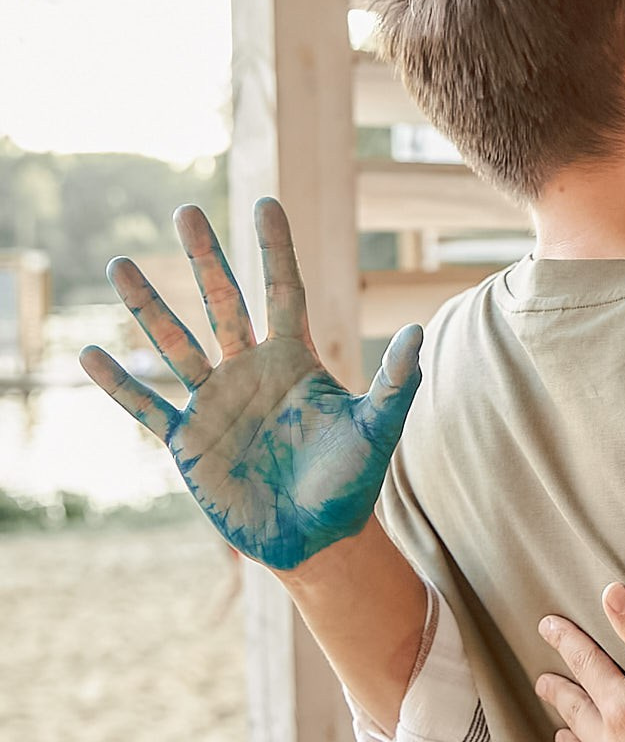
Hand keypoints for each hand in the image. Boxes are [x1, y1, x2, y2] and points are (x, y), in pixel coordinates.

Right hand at [80, 199, 422, 571]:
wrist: (317, 538)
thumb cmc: (351, 484)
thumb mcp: (376, 431)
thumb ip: (395, 384)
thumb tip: (419, 334)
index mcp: (294, 361)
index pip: (283, 291)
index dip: (275, 249)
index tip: (266, 203)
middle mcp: (250, 372)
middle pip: (223, 302)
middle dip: (204, 258)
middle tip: (185, 210)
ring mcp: (216, 403)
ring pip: (176, 343)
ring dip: (148, 306)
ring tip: (119, 265)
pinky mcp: (189, 440)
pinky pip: (148, 407)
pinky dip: (120, 384)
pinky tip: (88, 354)